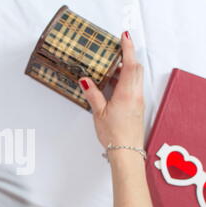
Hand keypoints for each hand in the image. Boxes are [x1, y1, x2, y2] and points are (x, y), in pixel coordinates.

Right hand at [79, 31, 144, 149]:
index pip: (130, 65)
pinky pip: (134, 87)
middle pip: (136, 68)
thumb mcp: (99, 113)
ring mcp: (138, 101)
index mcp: (127, 94)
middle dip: (127, 57)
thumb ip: (93, 94)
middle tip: (115, 51)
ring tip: (110, 69)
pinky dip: (126, 80)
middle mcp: (136, 95)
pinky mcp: (137, 107)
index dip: (127, 49)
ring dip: (126, 69)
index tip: (124, 37)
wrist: (127, 152)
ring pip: (136, 77)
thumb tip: (86, 80)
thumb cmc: (114, 135)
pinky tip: (114, 86)